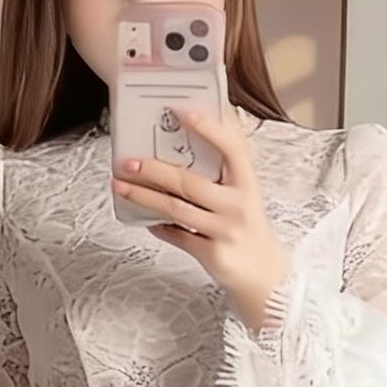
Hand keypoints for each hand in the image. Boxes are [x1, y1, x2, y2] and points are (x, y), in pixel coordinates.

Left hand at [113, 105, 289, 331]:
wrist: (265, 274)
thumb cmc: (248, 226)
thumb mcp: (245, 194)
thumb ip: (227, 167)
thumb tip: (203, 128)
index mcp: (248, 184)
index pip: (232, 148)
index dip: (208, 128)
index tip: (180, 111)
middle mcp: (238, 205)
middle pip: (189, 182)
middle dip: (154, 170)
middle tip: (128, 161)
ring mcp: (225, 231)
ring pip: (176, 209)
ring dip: (144, 197)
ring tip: (121, 186)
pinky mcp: (213, 255)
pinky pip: (178, 237)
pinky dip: (158, 227)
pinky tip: (144, 218)